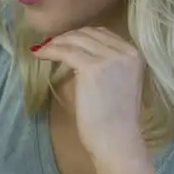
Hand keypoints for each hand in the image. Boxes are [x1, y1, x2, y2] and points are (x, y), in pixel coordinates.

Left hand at [30, 28, 144, 161]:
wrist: (117, 141)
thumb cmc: (115, 121)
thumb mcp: (118, 84)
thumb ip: (106, 66)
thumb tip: (77, 53)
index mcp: (135, 55)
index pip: (103, 34)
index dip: (81, 35)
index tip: (65, 41)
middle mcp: (125, 51)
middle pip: (90, 33)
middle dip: (68, 36)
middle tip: (51, 43)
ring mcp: (110, 58)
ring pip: (76, 40)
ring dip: (56, 42)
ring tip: (43, 48)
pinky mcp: (92, 67)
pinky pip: (65, 51)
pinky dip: (50, 51)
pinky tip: (39, 54)